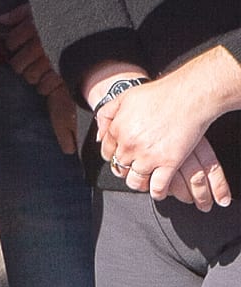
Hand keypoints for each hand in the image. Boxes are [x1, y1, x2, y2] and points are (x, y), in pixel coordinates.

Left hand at [0, 5, 62, 98]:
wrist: (96, 28)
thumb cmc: (66, 18)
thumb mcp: (43, 9)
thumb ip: (20, 13)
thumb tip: (1, 20)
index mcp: (35, 27)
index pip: (11, 42)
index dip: (12, 45)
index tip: (16, 46)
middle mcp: (41, 43)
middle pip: (17, 63)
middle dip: (19, 64)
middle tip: (24, 64)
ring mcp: (52, 59)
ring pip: (29, 76)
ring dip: (31, 76)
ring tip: (36, 72)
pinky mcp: (64, 72)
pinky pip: (45, 86)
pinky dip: (43, 86)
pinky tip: (46, 82)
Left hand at [98, 49, 240, 202]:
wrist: (188, 96)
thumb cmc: (159, 95)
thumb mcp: (124, 98)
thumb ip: (106, 115)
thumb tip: (99, 137)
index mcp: (117, 130)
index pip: (108, 153)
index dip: (115, 156)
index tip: (122, 158)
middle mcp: (129, 146)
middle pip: (120, 167)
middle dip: (125, 169)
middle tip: (133, 169)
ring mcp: (148, 156)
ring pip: (135, 180)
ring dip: (138, 183)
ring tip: (144, 182)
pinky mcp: (169, 163)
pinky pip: (158, 186)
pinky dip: (157, 192)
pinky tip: (158, 191)